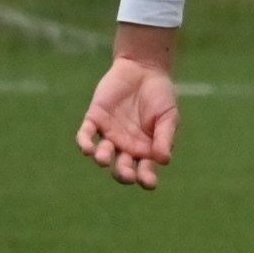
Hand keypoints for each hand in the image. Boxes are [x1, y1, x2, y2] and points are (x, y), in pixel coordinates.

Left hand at [76, 29, 182, 189]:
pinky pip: (86, 135)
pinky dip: (85, 143)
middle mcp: (126, 146)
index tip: (149, 183)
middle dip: (123, 174)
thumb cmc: (161, 95)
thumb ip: (165, 137)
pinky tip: (87, 149)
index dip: (146, 179)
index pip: (145, 170)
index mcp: (147, 148)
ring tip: (104, 159)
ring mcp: (109, 134)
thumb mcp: (168, 117)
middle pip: (122, 167)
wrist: (144, 69)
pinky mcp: (95, 119)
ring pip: (103, 154)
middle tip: (127, 175)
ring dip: (102, 159)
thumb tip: (163, 161)